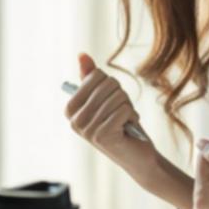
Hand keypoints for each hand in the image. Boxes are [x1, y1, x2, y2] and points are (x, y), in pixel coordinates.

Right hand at [63, 53, 157, 183]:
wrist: (137, 154)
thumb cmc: (121, 123)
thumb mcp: (106, 98)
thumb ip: (90, 78)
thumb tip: (82, 54)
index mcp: (70, 109)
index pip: (95, 75)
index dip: (111, 84)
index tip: (112, 101)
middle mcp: (75, 120)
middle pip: (107, 85)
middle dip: (121, 96)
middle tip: (121, 112)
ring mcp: (87, 130)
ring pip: (117, 98)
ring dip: (127, 107)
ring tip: (125, 120)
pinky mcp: (103, 137)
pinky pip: (124, 110)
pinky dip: (132, 116)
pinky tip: (129, 127)